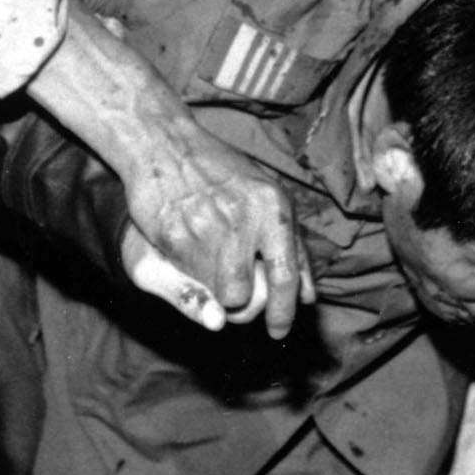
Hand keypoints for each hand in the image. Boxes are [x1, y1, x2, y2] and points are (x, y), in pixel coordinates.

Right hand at [118, 120, 315, 339]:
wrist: (164, 143)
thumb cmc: (221, 172)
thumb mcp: (269, 198)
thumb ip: (293, 247)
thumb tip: (309, 297)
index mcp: (273, 208)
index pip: (286, 276)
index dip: (284, 312)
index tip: (279, 330)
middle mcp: (243, 218)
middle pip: (248, 297)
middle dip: (242, 304)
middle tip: (236, 290)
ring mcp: (206, 226)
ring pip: (218, 293)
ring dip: (215, 289)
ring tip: (211, 263)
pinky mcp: (173, 233)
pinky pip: (188, 277)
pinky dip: (190, 272)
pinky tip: (188, 245)